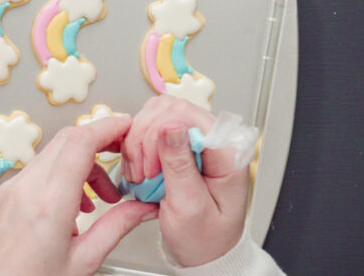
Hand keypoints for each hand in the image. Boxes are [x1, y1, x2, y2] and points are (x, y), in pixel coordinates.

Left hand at [0, 115, 157, 275]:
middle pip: (67, 139)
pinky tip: (75, 202)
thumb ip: (116, 228)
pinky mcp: (8, 192)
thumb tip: (142, 208)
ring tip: (101, 196)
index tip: (126, 127)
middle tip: (122, 154)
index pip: (80, 144)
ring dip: (84, 162)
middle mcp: (28, 189)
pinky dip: (64, 173)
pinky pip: (40, 168)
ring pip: (55, 152)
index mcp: (50, 205)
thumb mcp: (83, 261)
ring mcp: (14, 187)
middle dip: (100, 140)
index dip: (107, 127)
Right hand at [121, 96, 247, 266]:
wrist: (204, 254)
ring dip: (138, 142)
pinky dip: (136, 147)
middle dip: (145, 137)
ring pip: (157, 115)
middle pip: (170, 109)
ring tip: (140, 173)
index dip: (161, 134)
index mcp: (227, 153)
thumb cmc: (205, 238)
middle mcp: (213, 142)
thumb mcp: (190, 207)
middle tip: (143, 171)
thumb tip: (170, 125)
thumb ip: (180, 165)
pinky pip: (150, 130)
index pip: (189, 115)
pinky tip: (138, 169)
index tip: (151, 166)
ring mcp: (195, 142)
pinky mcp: (179, 147)